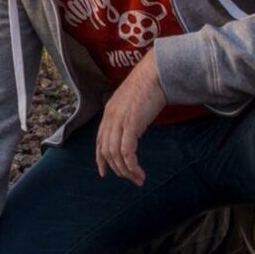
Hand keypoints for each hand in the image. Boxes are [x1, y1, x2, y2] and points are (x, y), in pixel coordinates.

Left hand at [95, 51, 166, 185]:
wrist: (154, 74)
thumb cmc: (148, 87)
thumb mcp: (132, 104)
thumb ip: (128, 116)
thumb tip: (132, 129)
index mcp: (108, 113)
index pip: (100, 141)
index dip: (101, 159)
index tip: (104, 172)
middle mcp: (110, 118)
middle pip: (107, 151)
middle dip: (118, 169)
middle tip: (132, 179)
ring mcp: (119, 121)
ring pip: (116, 154)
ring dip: (126, 171)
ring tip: (138, 179)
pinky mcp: (131, 124)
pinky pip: (127, 151)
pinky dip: (131, 165)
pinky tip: (139, 172)